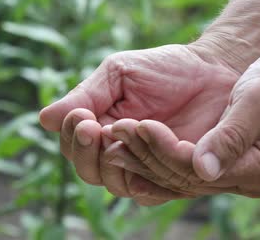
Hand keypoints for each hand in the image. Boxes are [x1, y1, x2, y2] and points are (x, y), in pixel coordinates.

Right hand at [39, 43, 239, 203]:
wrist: (215, 70)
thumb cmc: (164, 68)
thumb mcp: (118, 73)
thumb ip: (86, 95)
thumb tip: (45, 118)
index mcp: (100, 129)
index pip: (72, 146)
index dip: (71, 136)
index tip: (81, 116)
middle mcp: (119, 154)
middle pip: (88, 171)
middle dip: (86, 152)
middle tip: (95, 127)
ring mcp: (146, 168)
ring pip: (116, 184)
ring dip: (114, 162)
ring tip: (125, 134)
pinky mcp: (176, 178)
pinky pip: (154, 191)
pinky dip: (148, 175)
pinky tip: (152, 150)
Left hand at [114, 46, 259, 198]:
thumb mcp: (259, 101)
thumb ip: (231, 136)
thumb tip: (203, 169)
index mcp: (257, 168)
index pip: (197, 170)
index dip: (165, 149)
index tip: (139, 125)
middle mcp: (242, 179)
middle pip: (182, 177)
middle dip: (146, 154)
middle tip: (115, 131)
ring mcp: (231, 175)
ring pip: (177, 176)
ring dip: (143, 158)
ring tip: (112, 139)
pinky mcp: (220, 163)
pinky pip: (181, 169)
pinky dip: (154, 157)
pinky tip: (129, 148)